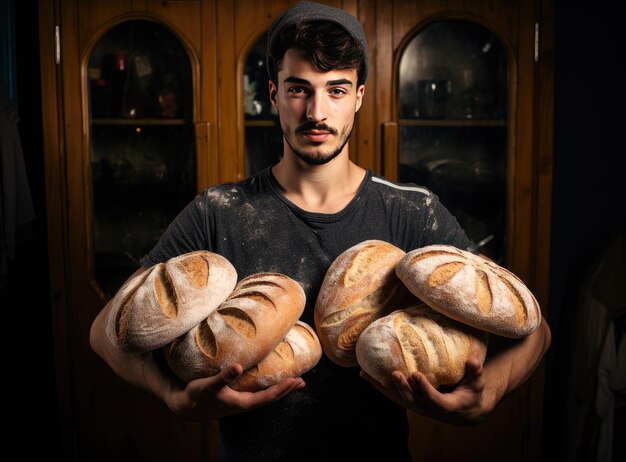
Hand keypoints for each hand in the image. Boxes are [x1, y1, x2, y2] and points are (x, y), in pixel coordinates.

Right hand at [166, 363, 305, 420]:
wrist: (185, 407)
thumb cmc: (197, 396)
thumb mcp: (209, 385)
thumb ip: (224, 376)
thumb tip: (239, 367)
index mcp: (242, 403)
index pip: (268, 396)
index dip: (282, 389)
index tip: (296, 381)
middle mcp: (244, 404)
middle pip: (270, 398)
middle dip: (286, 390)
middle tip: (302, 381)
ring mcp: (241, 402)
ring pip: (265, 396)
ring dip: (280, 389)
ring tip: (293, 382)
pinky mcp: (236, 397)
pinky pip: (258, 393)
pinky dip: (268, 387)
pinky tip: (270, 380)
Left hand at [360, 358, 490, 425]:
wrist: (464, 411)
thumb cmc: (472, 393)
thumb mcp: (477, 384)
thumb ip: (475, 372)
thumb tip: (473, 360)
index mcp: (446, 406)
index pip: (433, 398)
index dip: (424, 388)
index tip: (416, 375)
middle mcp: (428, 409)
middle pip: (411, 400)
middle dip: (401, 388)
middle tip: (394, 374)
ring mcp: (417, 406)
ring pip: (397, 398)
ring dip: (382, 387)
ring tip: (366, 375)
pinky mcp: (410, 402)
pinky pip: (392, 395)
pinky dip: (378, 386)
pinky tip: (364, 375)